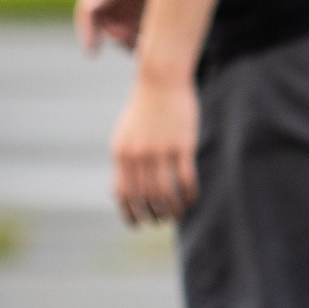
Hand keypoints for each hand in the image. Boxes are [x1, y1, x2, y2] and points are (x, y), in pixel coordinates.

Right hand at [76, 0, 156, 52]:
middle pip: (108, 27)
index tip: (92, 53)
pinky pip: (141, 28)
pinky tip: (160, 35)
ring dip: (134, 40)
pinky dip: (147, 35)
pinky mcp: (144, 7)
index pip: (87, 13)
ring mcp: (127, 2)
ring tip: (151, 42)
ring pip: (125, 31)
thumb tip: (89, 5)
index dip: (87, 34)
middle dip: (119, 38)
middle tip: (137, 45)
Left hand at [110, 74, 198, 224]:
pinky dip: (189, 194)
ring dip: (172, 209)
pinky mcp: (182, 145)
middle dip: (153, 214)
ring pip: (166, 192)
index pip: (123, 194)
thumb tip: (116, 194)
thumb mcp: (123, 137)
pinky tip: (192, 199)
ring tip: (177, 214)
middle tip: (161, 221)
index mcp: (120, 153)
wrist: (160, 81)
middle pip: (145, 197)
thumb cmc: (143, 112)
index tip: (138, 225)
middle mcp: (138, 154)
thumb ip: (121, 165)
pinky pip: (186, 178)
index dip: (130, 213)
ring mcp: (160, 149)